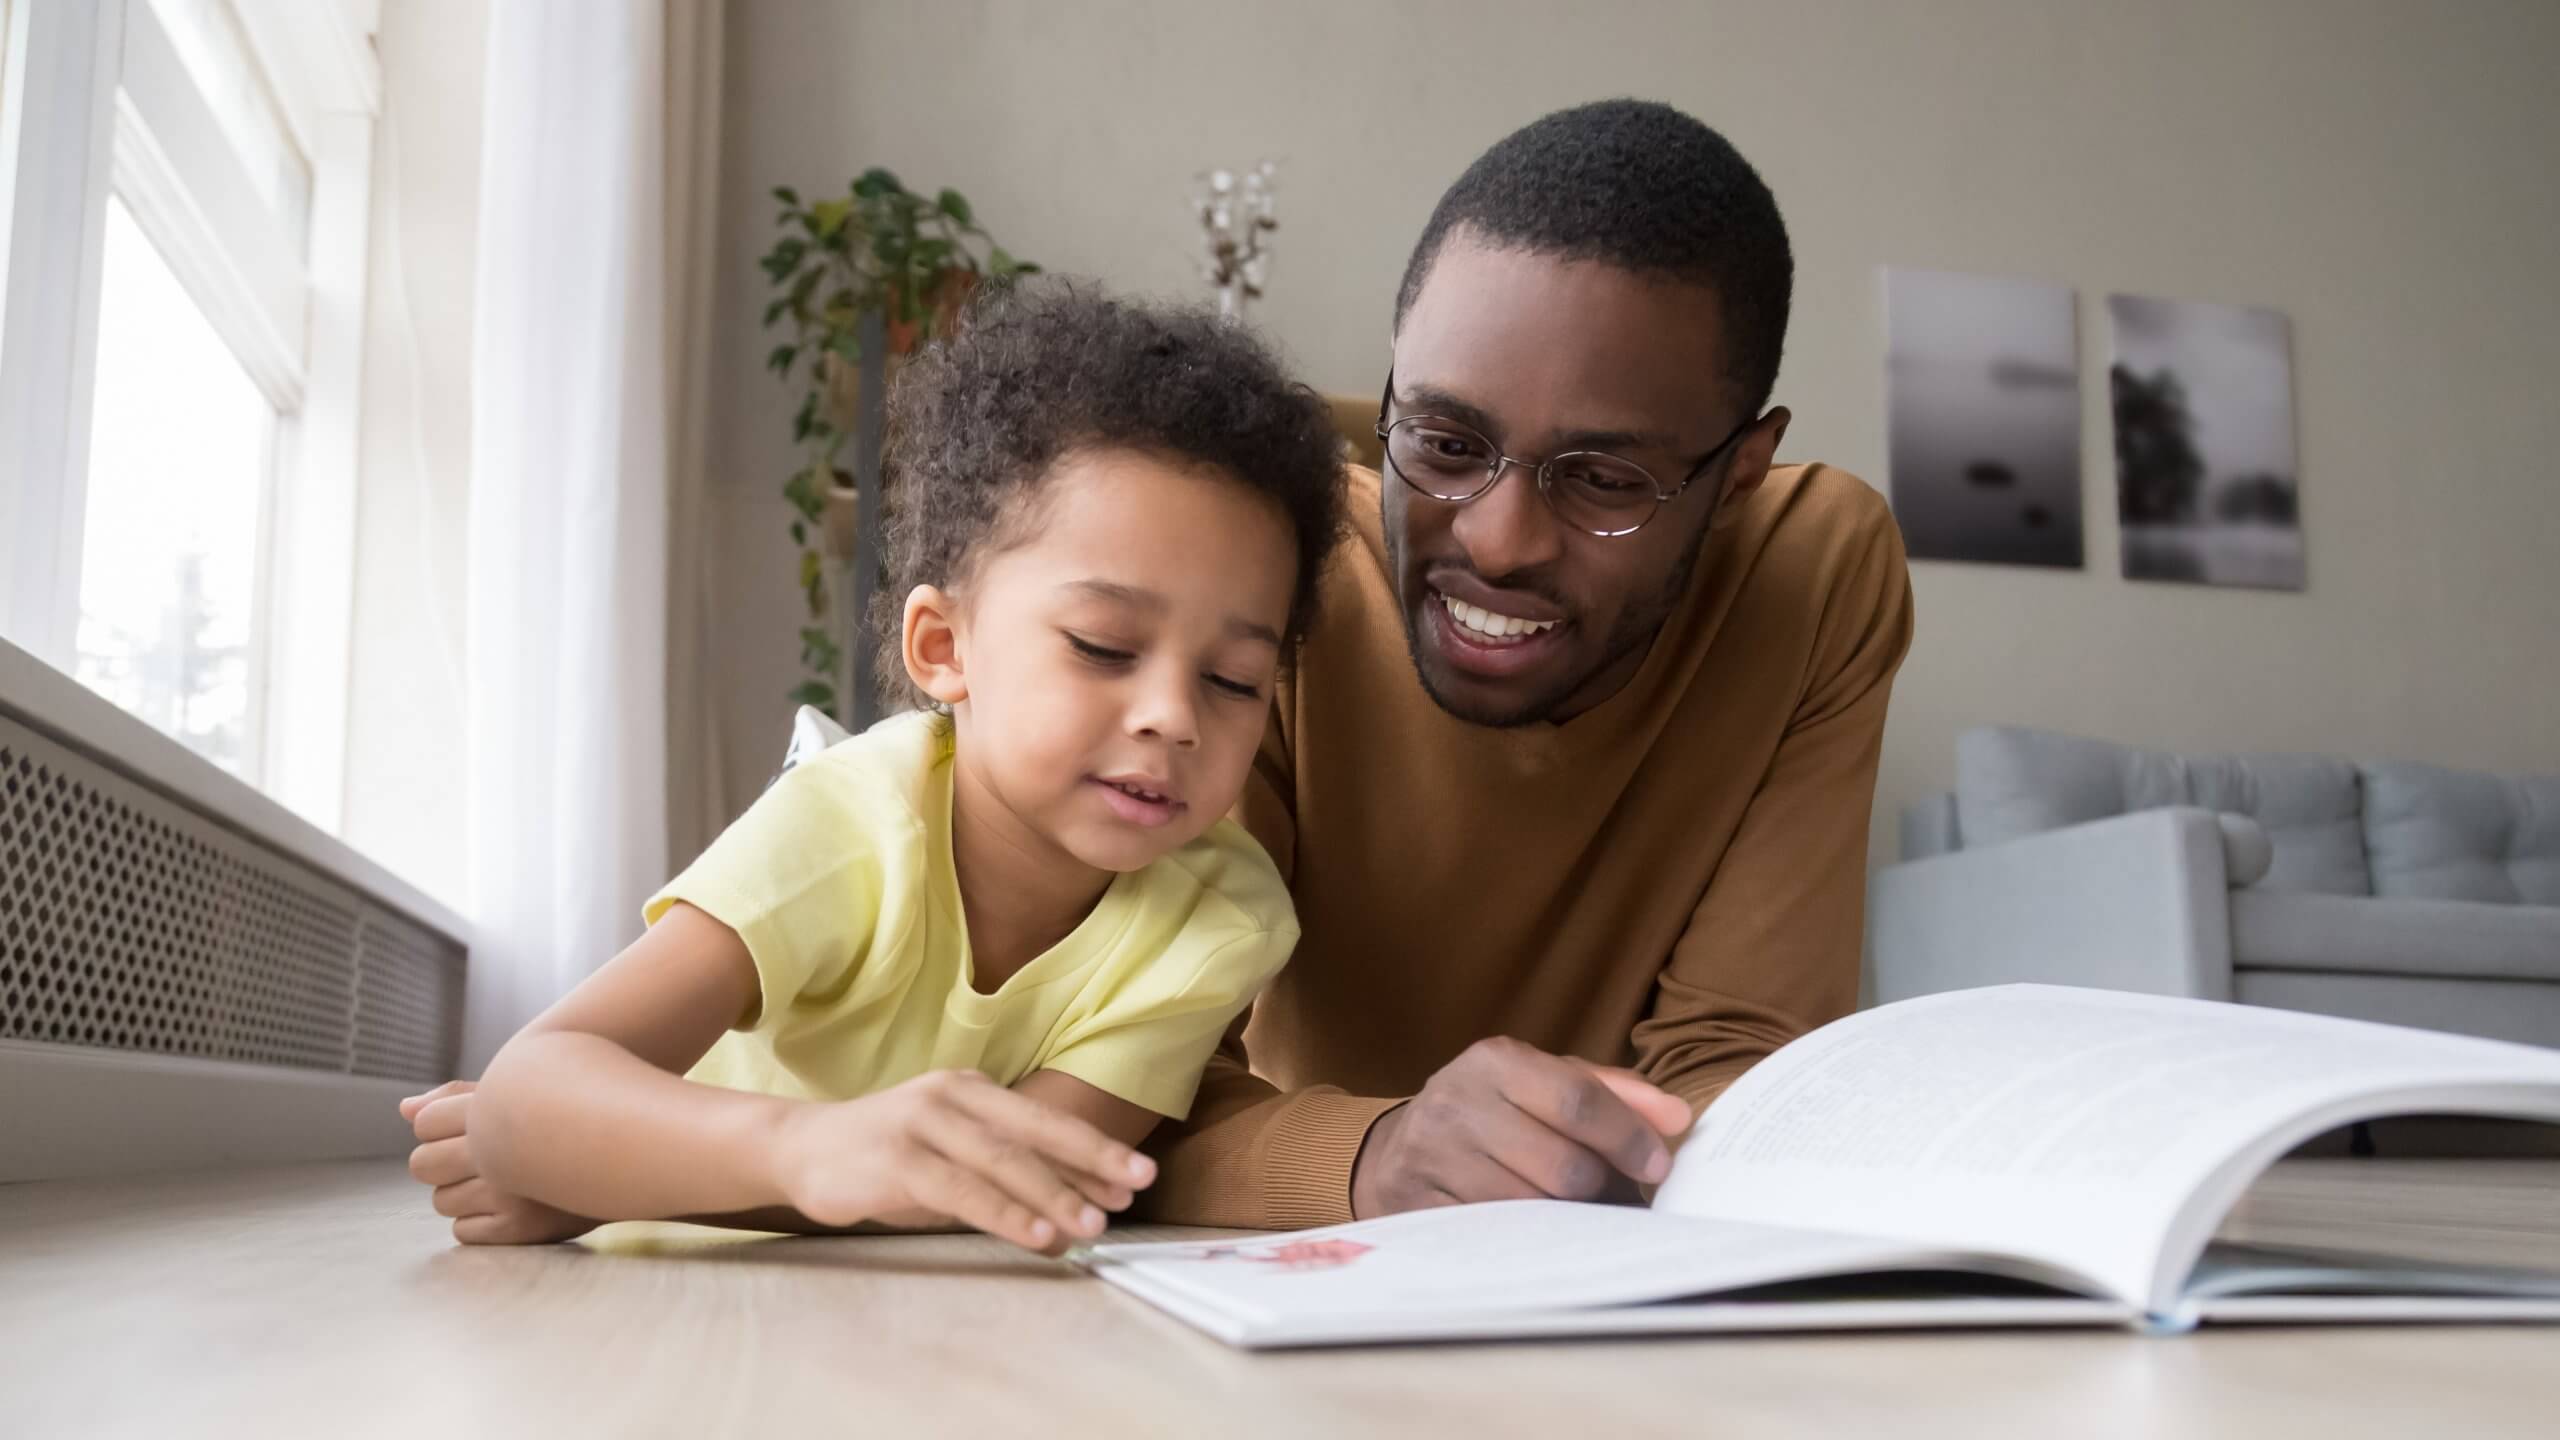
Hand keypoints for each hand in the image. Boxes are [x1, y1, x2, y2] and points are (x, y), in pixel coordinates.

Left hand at [402, 1080, 597, 1245]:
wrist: (633, 1153)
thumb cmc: (564, 1120)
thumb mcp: (518, 1095)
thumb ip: (457, 1099)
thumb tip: (404, 1110)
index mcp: (498, 1108)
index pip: (425, 1124)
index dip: (438, 1129)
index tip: (472, 1132)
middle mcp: (501, 1149)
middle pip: (422, 1164)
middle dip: (441, 1165)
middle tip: (480, 1163)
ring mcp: (509, 1190)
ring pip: (441, 1201)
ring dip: (463, 1196)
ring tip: (504, 1185)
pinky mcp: (520, 1227)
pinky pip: (463, 1232)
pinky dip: (481, 1225)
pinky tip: (512, 1209)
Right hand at [773, 1069, 1155, 1256]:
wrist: (801, 1149)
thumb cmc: (887, 1156)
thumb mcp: (952, 1154)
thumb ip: (1005, 1172)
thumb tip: (1078, 1204)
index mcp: (972, 1089)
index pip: (1044, 1119)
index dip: (1094, 1147)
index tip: (1139, 1173)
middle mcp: (951, 1096)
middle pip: (1033, 1131)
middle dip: (1089, 1163)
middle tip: (1132, 1191)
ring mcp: (922, 1124)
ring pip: (1002, 1161)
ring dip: (1052, 1195)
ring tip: (1091, 1225)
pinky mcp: (897, 1159)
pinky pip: (962, 1190)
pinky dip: (1004, 1213)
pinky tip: (1035, 1232)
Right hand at [1349, 1037, 1693, 1218]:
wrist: (1399, 1146)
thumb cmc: (1494, 1112)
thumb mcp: (1545, 1083)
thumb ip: (1613, 1093)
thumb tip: (1677, 1118)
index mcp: (1496, 1061)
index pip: (1579, 1100)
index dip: (1628, 1138)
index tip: (1658, 1165)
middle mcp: (1457, 1101)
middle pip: (1563, 1166)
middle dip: (1601, 1189)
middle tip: (1611, 1195)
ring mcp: (1431, 1156)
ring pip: (1533, 1209)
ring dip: (1568, 1220)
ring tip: (1571, 1211)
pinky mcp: (1416, 1203)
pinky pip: (1496, 1236)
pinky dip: (1528, 1240)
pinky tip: (1534, 1230)